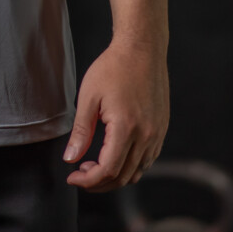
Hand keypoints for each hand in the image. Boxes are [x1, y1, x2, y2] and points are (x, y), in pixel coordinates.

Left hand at [63, 39, 168, 191]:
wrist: (142, 49)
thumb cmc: (113, 68)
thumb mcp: (89, 96)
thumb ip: (81, 132)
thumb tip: (71, 159)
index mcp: (126, 128)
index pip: (108, 170)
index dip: (88, 181)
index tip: (72, 177)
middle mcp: (146, 136)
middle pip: (123, 177)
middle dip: (98, 182)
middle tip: (80, 173)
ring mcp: (157, 134)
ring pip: (137, 172)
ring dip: (115, 177)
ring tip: (94, 164)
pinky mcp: (161, 129)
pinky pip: (147, 160)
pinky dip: (130, 167)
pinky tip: (114, 155)